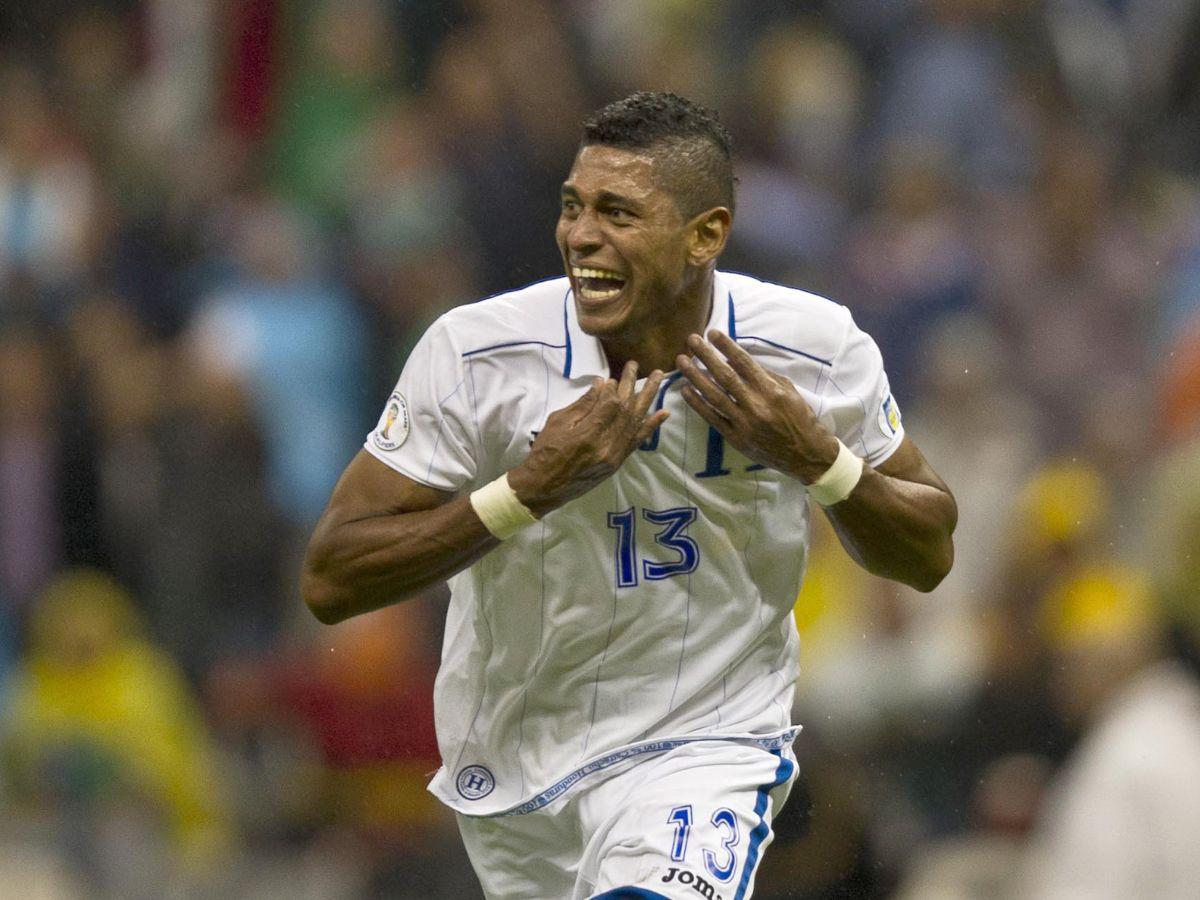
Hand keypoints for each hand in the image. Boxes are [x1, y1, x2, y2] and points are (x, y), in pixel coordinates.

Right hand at [508, 361, 668, 515]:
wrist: (545, 486)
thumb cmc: (546, 451)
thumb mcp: (558, 423)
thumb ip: (583, 404)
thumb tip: (602, 384)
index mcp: (588, 434)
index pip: (610, 404)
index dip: (612, 388)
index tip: (611, 378)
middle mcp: (607, 445)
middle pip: (626, 409)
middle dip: (632, 384)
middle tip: (635, 365)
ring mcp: (615, 455)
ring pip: (635, 421)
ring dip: (648, 398)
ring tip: (658, 377)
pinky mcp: (618, 462)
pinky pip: (637, 441)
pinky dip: (651, 426)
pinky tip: (663, 412)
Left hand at [677, 330, 838, 483]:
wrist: (806, 455)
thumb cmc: (800, 418)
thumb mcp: (789, 391)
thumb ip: (764, 376)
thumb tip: (737, 361)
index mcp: (771, 390)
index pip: (744, 363)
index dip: (726, 346)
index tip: (712, 332)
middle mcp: (756, 405)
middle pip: (725, 376)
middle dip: (706, 356)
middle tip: (692, 340)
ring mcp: (744, 423)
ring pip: (714, 396)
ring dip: (695, 377)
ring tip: (682, 361)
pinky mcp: (736, 438)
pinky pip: (712, 418)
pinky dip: (697, 404)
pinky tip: (685, 391)